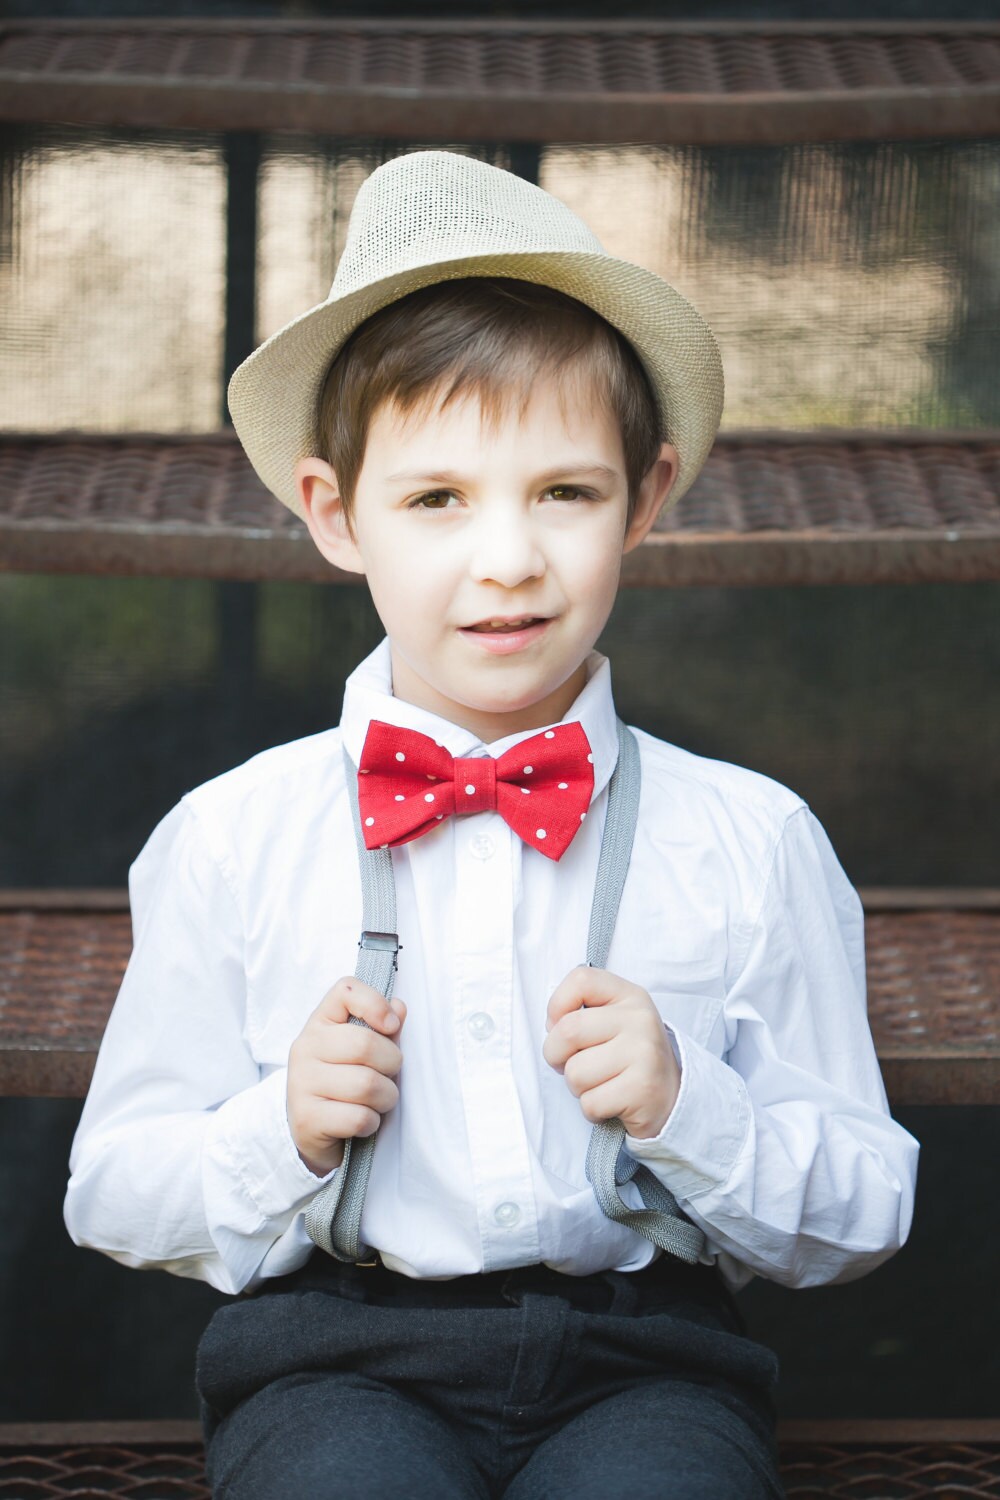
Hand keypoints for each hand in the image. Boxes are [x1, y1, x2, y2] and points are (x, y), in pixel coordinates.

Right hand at [287, 977, 405, 1176]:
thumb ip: (383, 1030)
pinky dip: (372, 1123)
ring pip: (366, 1085)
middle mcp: (305, 1047)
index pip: (346, 991)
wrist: (312, 1132)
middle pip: (365, 1044)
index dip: (375, 1003)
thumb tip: (399, 1007)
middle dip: (392, 1064)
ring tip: (378, 1101)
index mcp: (320, 1023)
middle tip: (389, 1075)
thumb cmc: (345, 1084)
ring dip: (386, 1098)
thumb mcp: (363, 1053)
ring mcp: (301, 1083)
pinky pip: (358, 1117)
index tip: (391, 1026)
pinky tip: (363, 1121)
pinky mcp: (306, 1118)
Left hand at [542, 965, 679, 1139]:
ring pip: (575, 1073)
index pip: (581, 980)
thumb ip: (581, 1012)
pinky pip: (590, 1102)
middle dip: (556, 1055)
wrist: (672, 1096)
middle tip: (573, 1064)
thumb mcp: (613, 1020)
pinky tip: (612, 1102)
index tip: (560, 1025)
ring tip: (601, 1083)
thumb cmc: (628, 1057)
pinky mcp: (643, 1089)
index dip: (557, 1004)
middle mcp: (640, 1019)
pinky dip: (593, 1109)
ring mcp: (644, 1053)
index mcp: (629, 996)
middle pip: (568, 1031)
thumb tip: (553, 1026)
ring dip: (578, 1087)